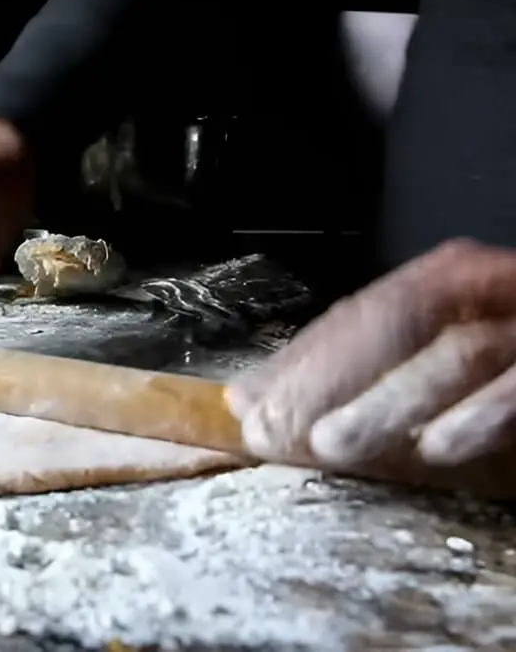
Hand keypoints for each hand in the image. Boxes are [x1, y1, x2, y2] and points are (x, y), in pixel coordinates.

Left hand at [225, 239, 515, 494]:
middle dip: (329, 373)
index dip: (302, 359)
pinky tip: (439, 448)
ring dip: (389, 400)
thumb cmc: (505, 378)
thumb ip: (343, 378)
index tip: (248, 405)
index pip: (362, 313)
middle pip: (400, 319)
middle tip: (273, 426)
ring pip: (458, 350)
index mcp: (454, 286)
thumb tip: (246, 397)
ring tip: (330, 444)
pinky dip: (484, 414)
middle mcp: (494, 291)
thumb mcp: (419, 379)